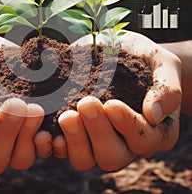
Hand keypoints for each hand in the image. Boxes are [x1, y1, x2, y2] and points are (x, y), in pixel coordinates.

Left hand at [53, 31, 181, 170]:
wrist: (121, 52)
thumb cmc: (146, 60)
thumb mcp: (164, 66)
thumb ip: (167, 89)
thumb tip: (153, 114)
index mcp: (151, 131)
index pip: (142, 140)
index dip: (127, 126)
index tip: (112, 103)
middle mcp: (124, 143)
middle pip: (111, 156)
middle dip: (97, 132)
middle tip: (86, 104)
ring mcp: (96, 140)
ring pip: (84, 158)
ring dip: (72, 140)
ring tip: (65, 116)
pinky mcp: (75, 133)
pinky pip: (62, 149)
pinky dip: (51, 144)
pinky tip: (44, 130)